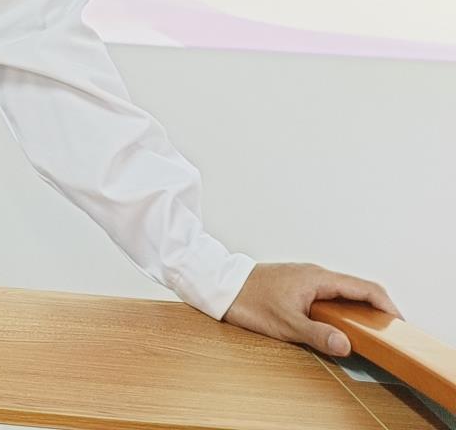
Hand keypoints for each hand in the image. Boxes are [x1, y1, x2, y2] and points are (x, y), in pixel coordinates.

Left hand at [223, 262, 399, 355]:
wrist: (219, 285)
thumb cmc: (249, 300)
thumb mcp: (285, 324)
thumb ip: (318, 334)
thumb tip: (346, 344)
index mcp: (319, 278)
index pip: (365, 288)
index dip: (387, 306)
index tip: (400, 325)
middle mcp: (315, 274)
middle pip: (357, 289)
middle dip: (377, 309)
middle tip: (388, 333)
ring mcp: (306, 278)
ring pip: (343, 292)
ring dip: (359, 309)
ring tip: (369, 332)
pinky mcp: (296, 285)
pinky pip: (328, 295)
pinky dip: (342, 308)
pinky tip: (339, 324)